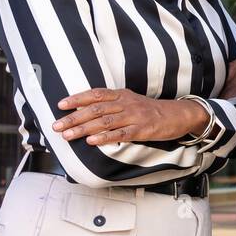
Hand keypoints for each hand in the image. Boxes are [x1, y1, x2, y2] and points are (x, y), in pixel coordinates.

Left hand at [53, 88, 205, 144]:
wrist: (179, 115)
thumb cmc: (152, 111)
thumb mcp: (132, 101)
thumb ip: (112, 104)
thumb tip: (88, 111)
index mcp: (122, 95)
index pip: (95, 94)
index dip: (77, 99)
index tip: (60, 105)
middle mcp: (126, 104)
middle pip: (95, 109)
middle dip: (73, 118)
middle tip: (56, 126)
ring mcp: (134, 117)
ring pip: (104, 122)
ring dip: (83, 129)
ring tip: (68, 135)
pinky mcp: (142, 130)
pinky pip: (120, 134)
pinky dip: (105, 137)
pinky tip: (92, 141)